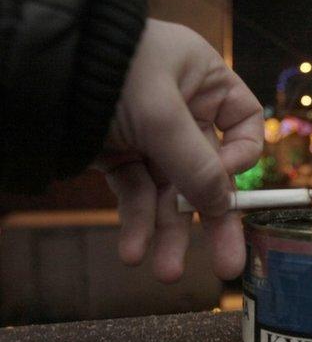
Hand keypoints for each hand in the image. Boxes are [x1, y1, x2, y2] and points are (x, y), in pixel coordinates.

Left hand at [95, 19, 262, 282]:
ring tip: (166, 272)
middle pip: (211, 170)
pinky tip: (133, 250)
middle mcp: (185, 109)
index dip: (241, 156)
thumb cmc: (111, 70)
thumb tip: (222, 207)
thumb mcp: (161, 115)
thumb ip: (195, 163)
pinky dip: (136, 222)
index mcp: (206, 82)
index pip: (244, 124)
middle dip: (213, 219)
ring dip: (169, 233)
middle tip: (226, 264)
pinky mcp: (120, 156)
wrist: (37, 69)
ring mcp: (152, 135)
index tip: (225, 177)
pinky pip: (136, 193)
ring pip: (171, 191)